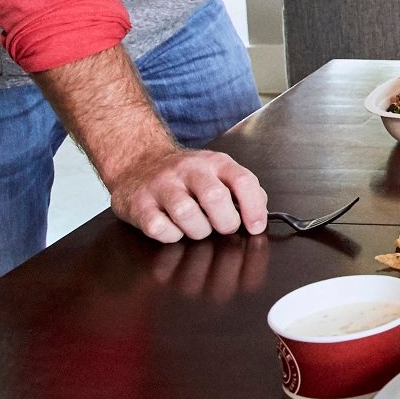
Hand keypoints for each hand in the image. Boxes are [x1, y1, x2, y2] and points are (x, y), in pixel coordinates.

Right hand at [104, 147, 268, 242]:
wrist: (138, 162)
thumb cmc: (186, 174)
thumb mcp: (218, 171)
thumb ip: (242, 189)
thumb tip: (261, 214)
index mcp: (215, 162)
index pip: (243, 180)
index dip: (253, 208)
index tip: (256, 227)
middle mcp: (188, 170)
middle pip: (214, 197)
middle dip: (225, 222)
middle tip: (223, 227)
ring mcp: (162, 186)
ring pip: (186, 213)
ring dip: (198, 230)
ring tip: (197, 227)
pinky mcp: (140, 205)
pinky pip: (159, 228)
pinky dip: (172, 236)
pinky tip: (174, 229)